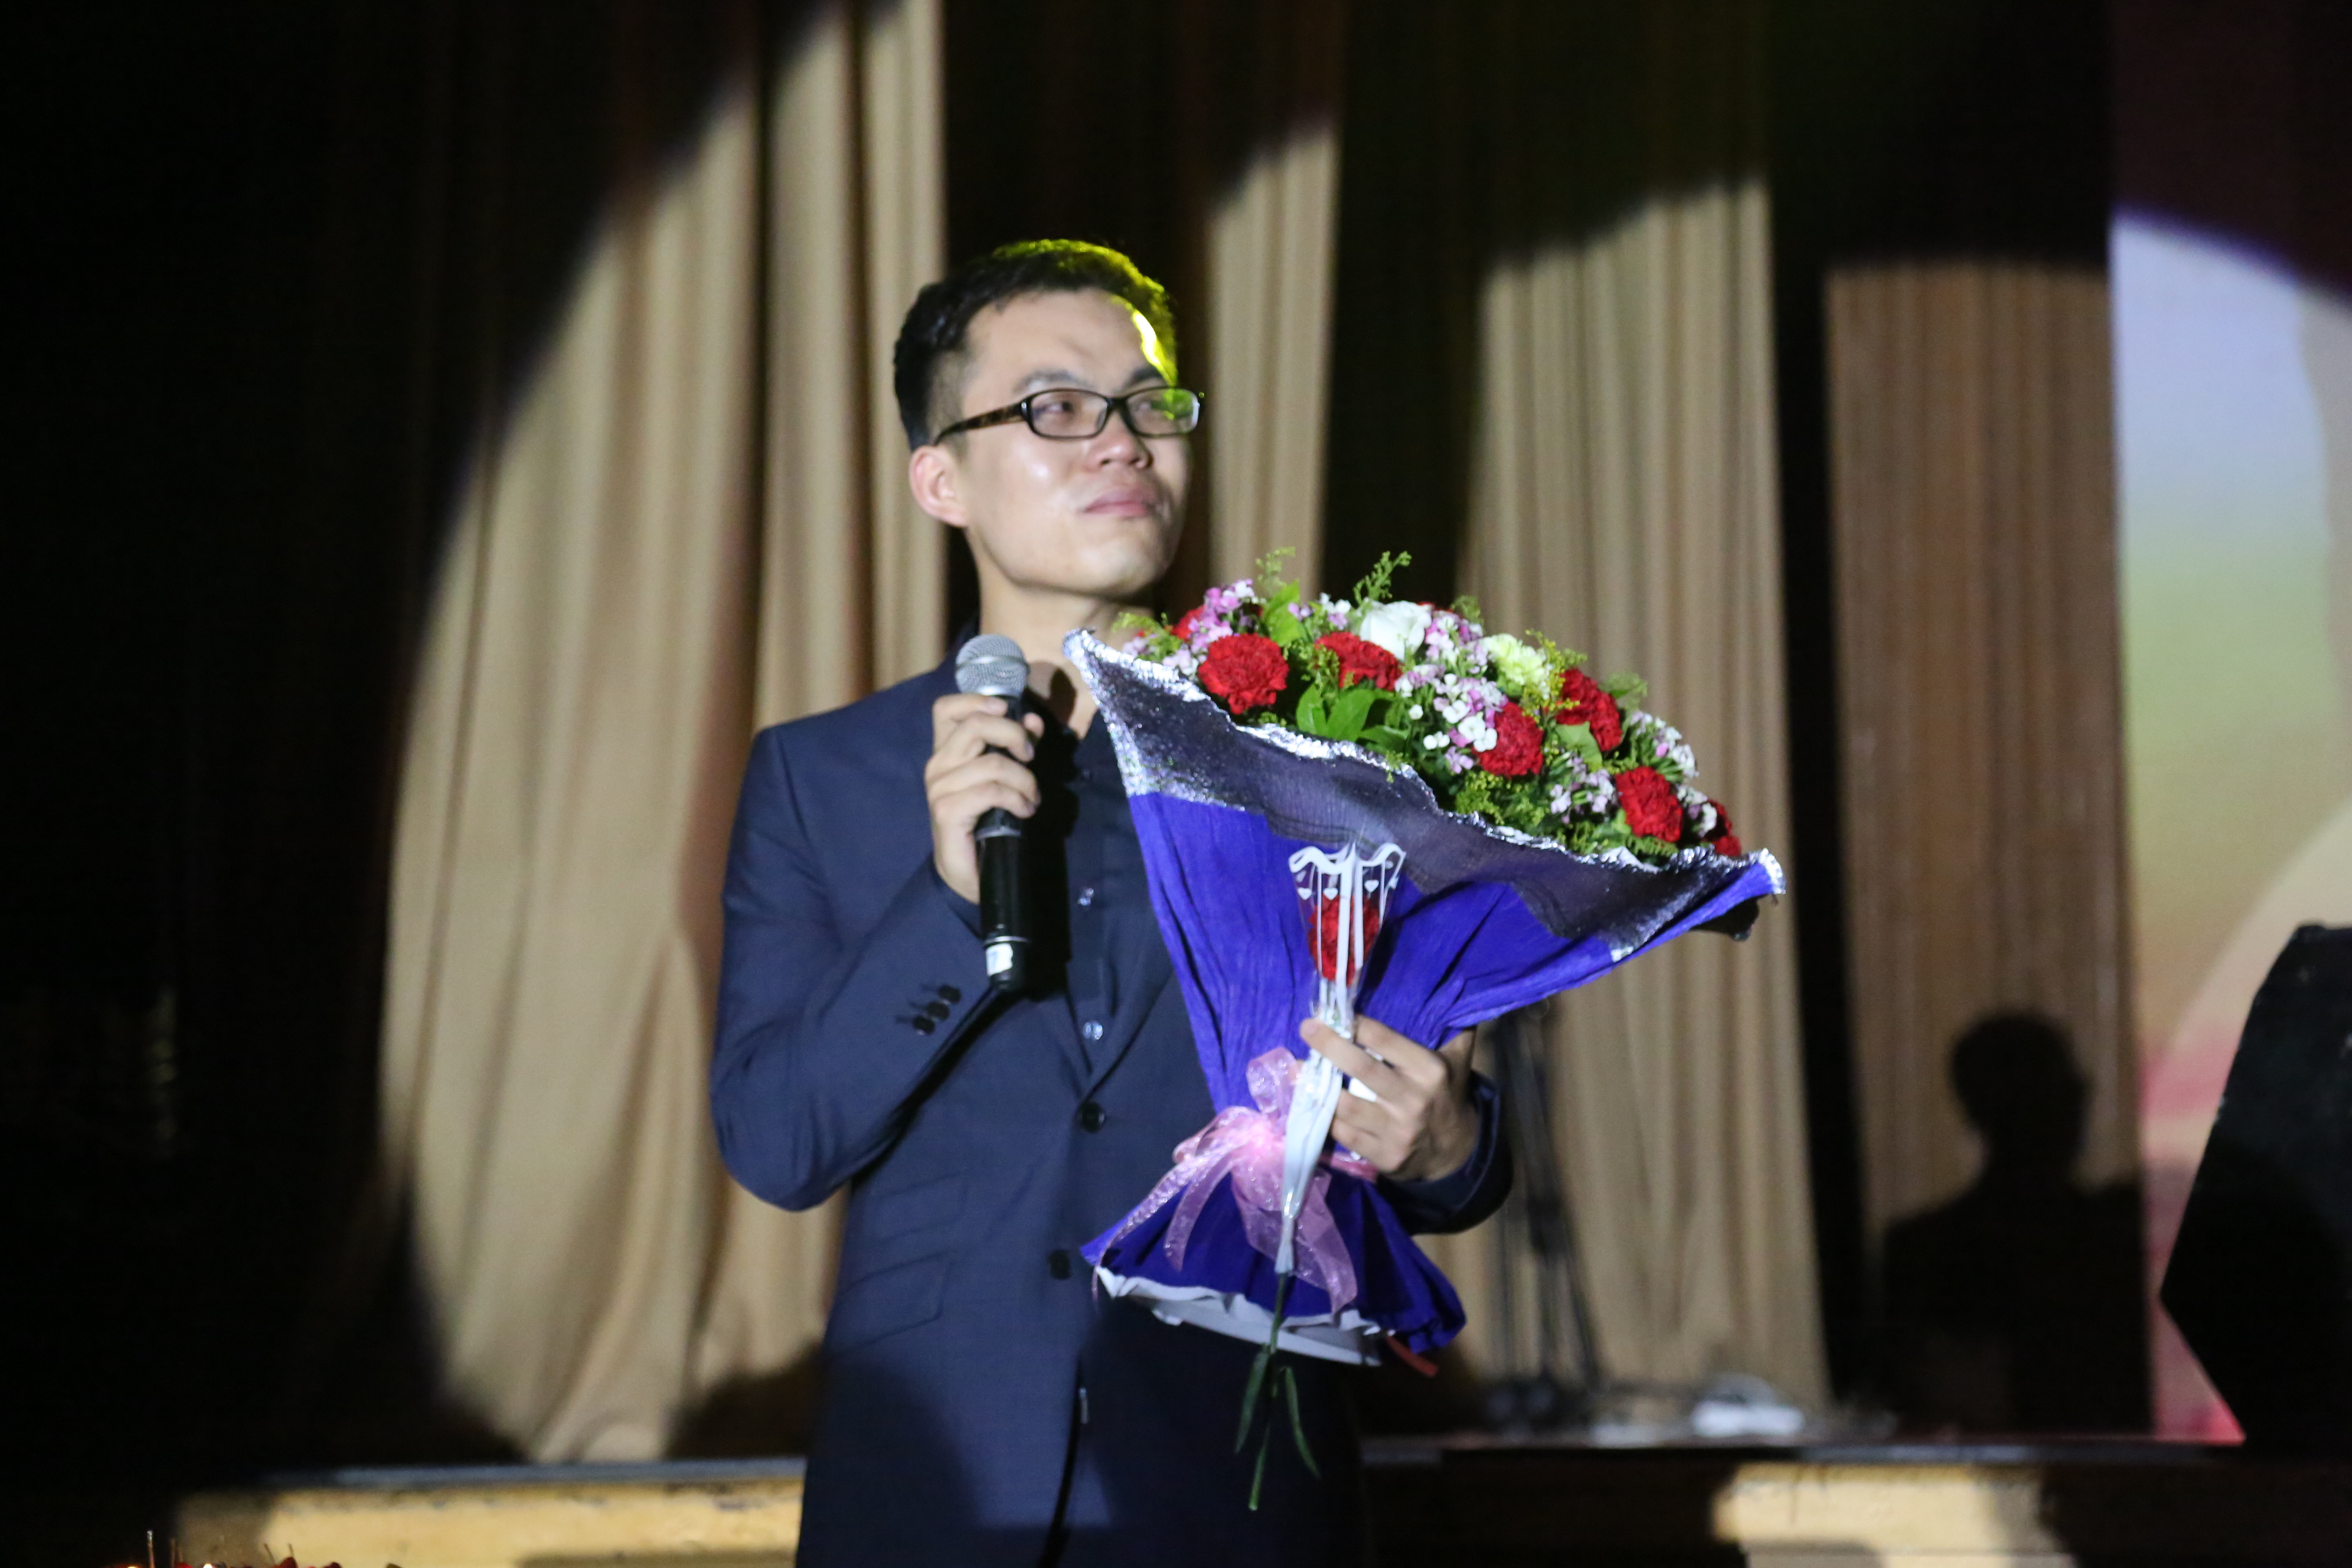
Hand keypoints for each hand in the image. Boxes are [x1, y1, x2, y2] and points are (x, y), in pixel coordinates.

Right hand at [926, 692, 1045, 903]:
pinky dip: (1017, 799)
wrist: (969, 872)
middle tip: (1031, 758)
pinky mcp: (947, 811)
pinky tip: (1024, 811)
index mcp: (946, 752)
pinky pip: (991, 791)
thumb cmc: (986, 821)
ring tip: (1031, 798)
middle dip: (1015, 735)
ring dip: (1024, 779)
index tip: (1007, 712)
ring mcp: (939, 788)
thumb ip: (1016, 745)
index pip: (946, 708)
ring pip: (992, 762)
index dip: (977, 700)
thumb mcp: (1006, 776)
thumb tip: (1032, 719)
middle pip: (975, 724)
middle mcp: (937, 765)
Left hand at [1299, 1014, 1478, 1182]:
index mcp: (1429, 1071)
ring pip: (1346, 1105)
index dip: (1357, 1025)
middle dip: (1329, 1046)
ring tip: (1295, 1067)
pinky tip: (1308, 1101)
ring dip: (1316, 1086)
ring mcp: (1396, 1131)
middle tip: (1307, 1028)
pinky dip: (1323, 1117)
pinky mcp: (1383, 1156)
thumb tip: (1456, 999)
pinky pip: (1344, 1134)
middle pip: (1361, 1068)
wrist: (1456, 1154)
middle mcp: (1413, 1100)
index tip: (1335, 1014)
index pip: (1386, 1041)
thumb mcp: (1459, 1063)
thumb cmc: (1448, 1096)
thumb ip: (1455, 1032)